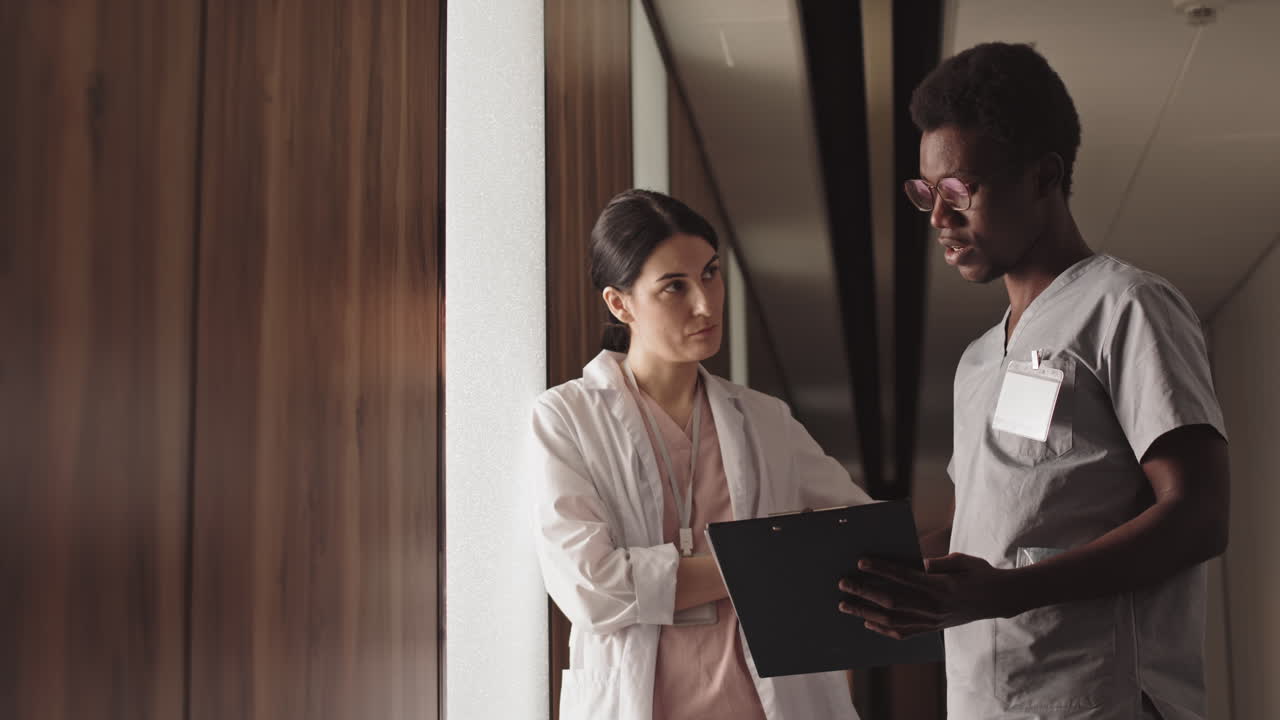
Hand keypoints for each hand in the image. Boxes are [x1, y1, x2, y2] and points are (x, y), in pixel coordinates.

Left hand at [837, 553, 1019, 638]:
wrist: (999, 600)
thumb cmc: (980, 574)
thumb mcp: (962, 561)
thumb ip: (938, 563)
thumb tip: (916, 562)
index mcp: (941, 586)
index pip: (904, 577)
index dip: (881, 570)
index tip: (861, 562)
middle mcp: (934, 607)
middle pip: (892, 602)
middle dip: (864, 592)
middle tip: (843, 584)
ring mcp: (933, 621)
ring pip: (893, 621)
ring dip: (866, 613)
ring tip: (845, 606)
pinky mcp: (933, 629)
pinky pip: (904, 633)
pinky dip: (883, 630)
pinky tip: (867, 623)